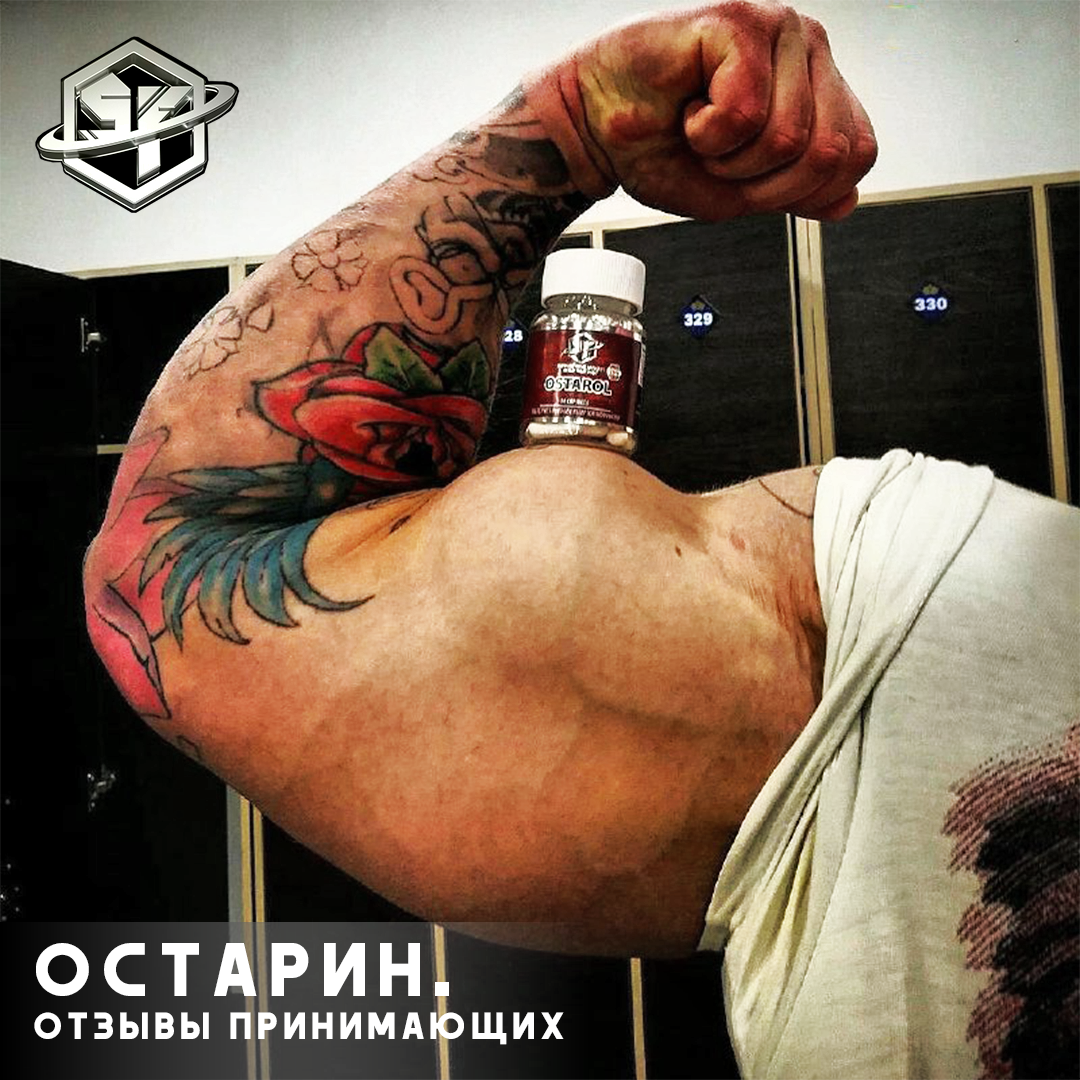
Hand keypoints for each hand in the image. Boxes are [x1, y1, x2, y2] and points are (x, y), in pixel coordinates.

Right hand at [526, 1, 876, 220]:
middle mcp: (806, 48)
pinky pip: (748, 112)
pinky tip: (689, 111)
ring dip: (730, 158)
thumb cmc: (656, 147)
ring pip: (789, 137)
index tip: (750, 181)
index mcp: (814, 84)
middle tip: (720, 159)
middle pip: (830, 152)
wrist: (591, 127)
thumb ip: (796, 192)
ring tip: (700, 131)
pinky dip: (709, 133)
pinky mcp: (739, 21)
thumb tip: (844, 200)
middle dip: (764, 183)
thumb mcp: (737, 190)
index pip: (857, 153)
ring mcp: (778, 28)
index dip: (803, 192)